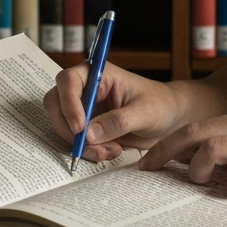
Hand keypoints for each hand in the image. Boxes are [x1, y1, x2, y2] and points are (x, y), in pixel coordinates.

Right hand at [43, 63, 184, 162]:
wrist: (170, 120)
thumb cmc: (161, 105)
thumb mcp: (144, 112)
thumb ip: (117, 121)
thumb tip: (88, 134)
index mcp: (100, 74)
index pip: (69, 80)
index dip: (68, 103)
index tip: (80, 127)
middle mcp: (87, 89)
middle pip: (56, 103)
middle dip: (68, 128)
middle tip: (88, 145)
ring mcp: (85, 109)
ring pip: (63, 126)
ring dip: (81, 144)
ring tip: (110, 150)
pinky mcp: (88, 128)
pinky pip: (74, 141)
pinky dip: (88, 151)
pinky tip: (110, 151)